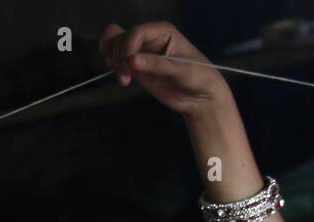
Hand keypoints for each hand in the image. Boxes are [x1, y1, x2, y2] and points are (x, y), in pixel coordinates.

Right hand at [99, 21, 230, 116]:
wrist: (201, 98)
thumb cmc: (198, 78)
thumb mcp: (181, 71)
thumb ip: (157, 65)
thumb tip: (132, 61)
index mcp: (162, 31)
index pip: (136, 33)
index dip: (128, 48)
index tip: (130, 67)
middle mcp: (149, 38)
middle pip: (121, 37)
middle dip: (119, 57)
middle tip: (126, 78)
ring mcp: (141, 52)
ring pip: (114, 43)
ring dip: (113, 59)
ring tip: (123, 78)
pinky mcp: (136, 67)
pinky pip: (116, 58)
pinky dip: (113, 65)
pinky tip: (122, 78)